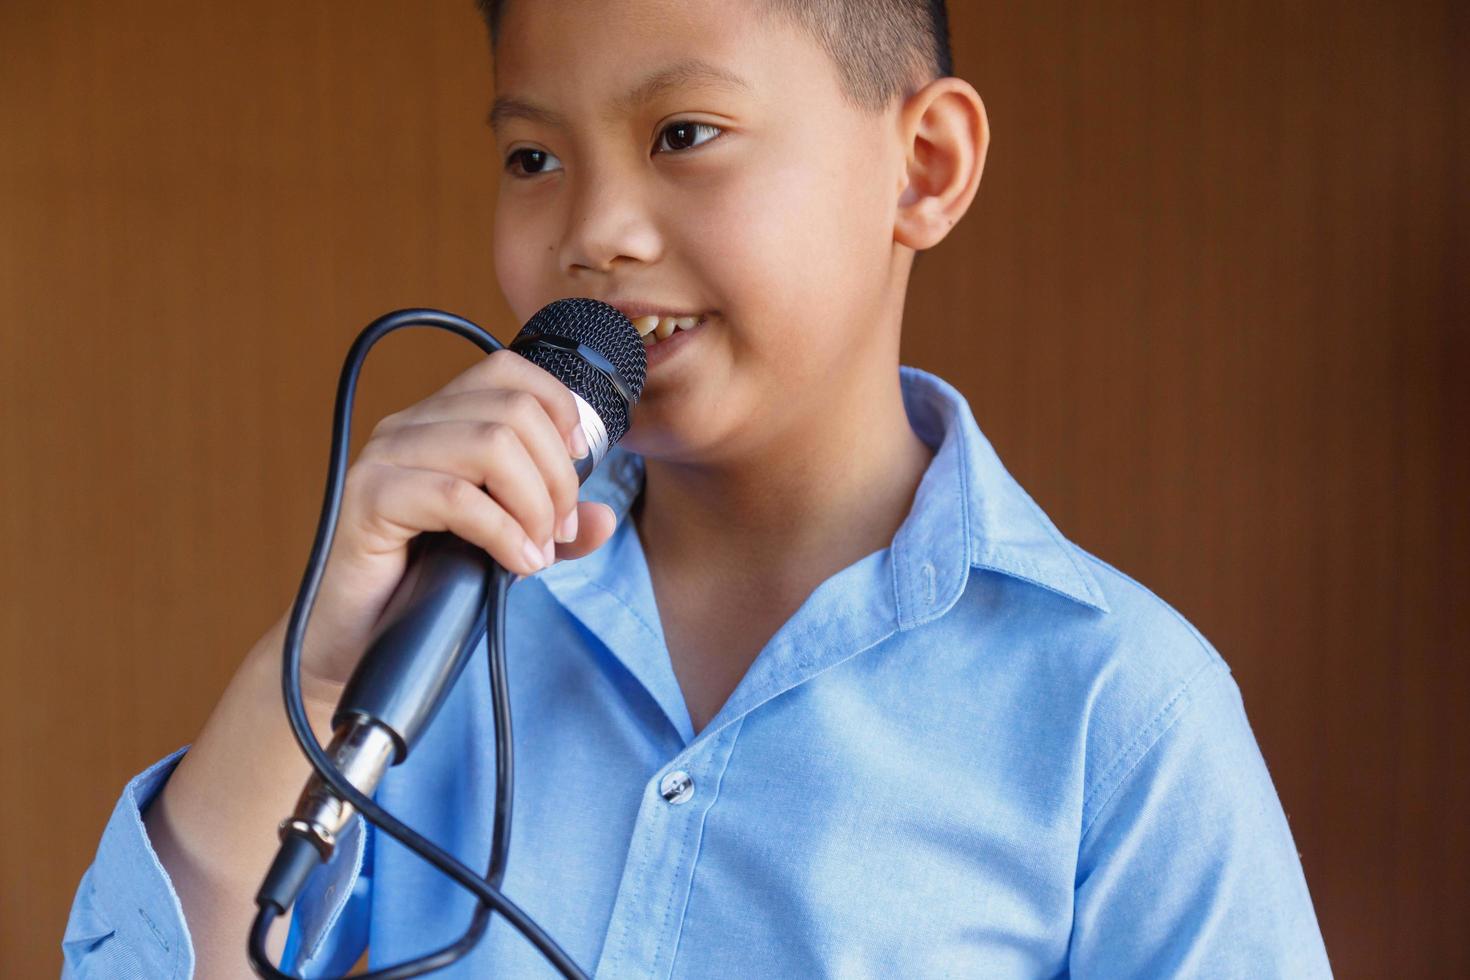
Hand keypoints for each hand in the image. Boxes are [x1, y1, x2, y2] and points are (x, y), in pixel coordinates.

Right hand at [292, 348, 618, 698]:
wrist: (360, 638)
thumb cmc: (427, 584)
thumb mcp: (508, 545)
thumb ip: (555, 527)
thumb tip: (605, 518)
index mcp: (440, 419)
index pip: (508, 370)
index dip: (558, 409)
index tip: (579, 463)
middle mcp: (409, 424)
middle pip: (513, 410)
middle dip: (557, 474)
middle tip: (557, 531)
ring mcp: (385, 457)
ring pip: (491, 445)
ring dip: (534, 504)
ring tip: (537, 550)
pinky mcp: (369, 498)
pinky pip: (457, 497)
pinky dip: (504, 533)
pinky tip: (516, 563)